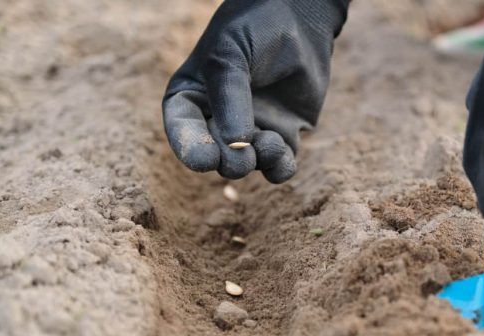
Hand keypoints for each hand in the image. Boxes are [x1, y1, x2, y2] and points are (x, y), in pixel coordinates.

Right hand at [163, 0, 347, 181]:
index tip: (205, 159)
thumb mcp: (230, 54)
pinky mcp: (283, 136)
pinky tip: (282, 153)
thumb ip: (230, 98)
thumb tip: (236, 145)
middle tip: (242, 154)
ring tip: (269, 143)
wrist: (300, 20)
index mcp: (192, 97)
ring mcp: (251, 130)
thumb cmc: (255, 30)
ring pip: (247, 165)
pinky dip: (279, 167)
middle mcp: (218, 119)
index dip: (191, 149)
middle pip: (216, 156)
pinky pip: (277, 166)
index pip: (182, 131)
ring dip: (256, 162)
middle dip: (228, 160)